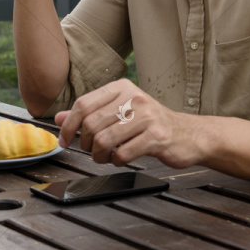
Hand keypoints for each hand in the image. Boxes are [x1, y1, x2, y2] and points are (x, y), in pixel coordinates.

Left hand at [54, 80, 206, 168]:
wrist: (190, 134)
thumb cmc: (150, 124)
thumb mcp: (120, 112)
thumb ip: (90, 114)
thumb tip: (59, 118)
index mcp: (121, 88)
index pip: (84, 104)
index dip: (69, 125)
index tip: (65, 140)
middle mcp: (134, 98)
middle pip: (92, 124)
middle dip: (86, 144)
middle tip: (91, 152)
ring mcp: (147, 116)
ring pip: (106, 140)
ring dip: (100, 155)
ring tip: (105, 157)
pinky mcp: (157, 137)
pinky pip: (123, 153)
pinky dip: (116, 161)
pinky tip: (121, 159)